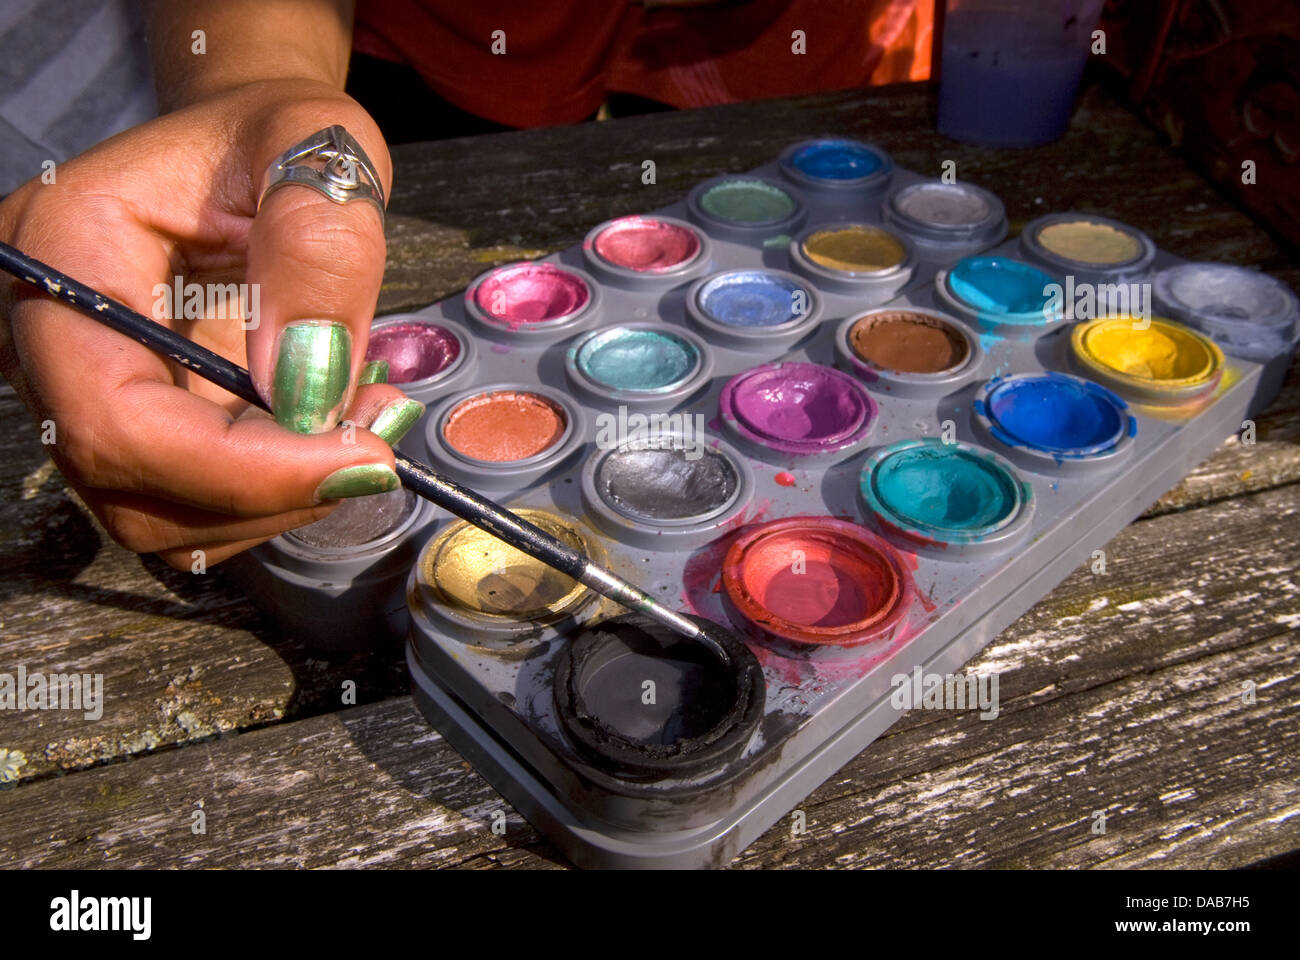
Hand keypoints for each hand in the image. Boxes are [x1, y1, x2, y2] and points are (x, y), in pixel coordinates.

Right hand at [0, 79, 422, 567]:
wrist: (250, 149)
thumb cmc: (274, 134)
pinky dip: (271, 491)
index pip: (113, 416)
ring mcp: (83, 386)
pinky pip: (191, 501)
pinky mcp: (134, 419)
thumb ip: (317, 249)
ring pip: (163, 515)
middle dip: (270, 488)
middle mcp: (47, 333)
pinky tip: (327, 433)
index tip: (360, 456)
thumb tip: (305, 382)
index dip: (238, 468)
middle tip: (377, 438)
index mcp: (61, 250)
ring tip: (359, 420)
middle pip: (131, 484)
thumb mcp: (318, 147)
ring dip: (278, 498)